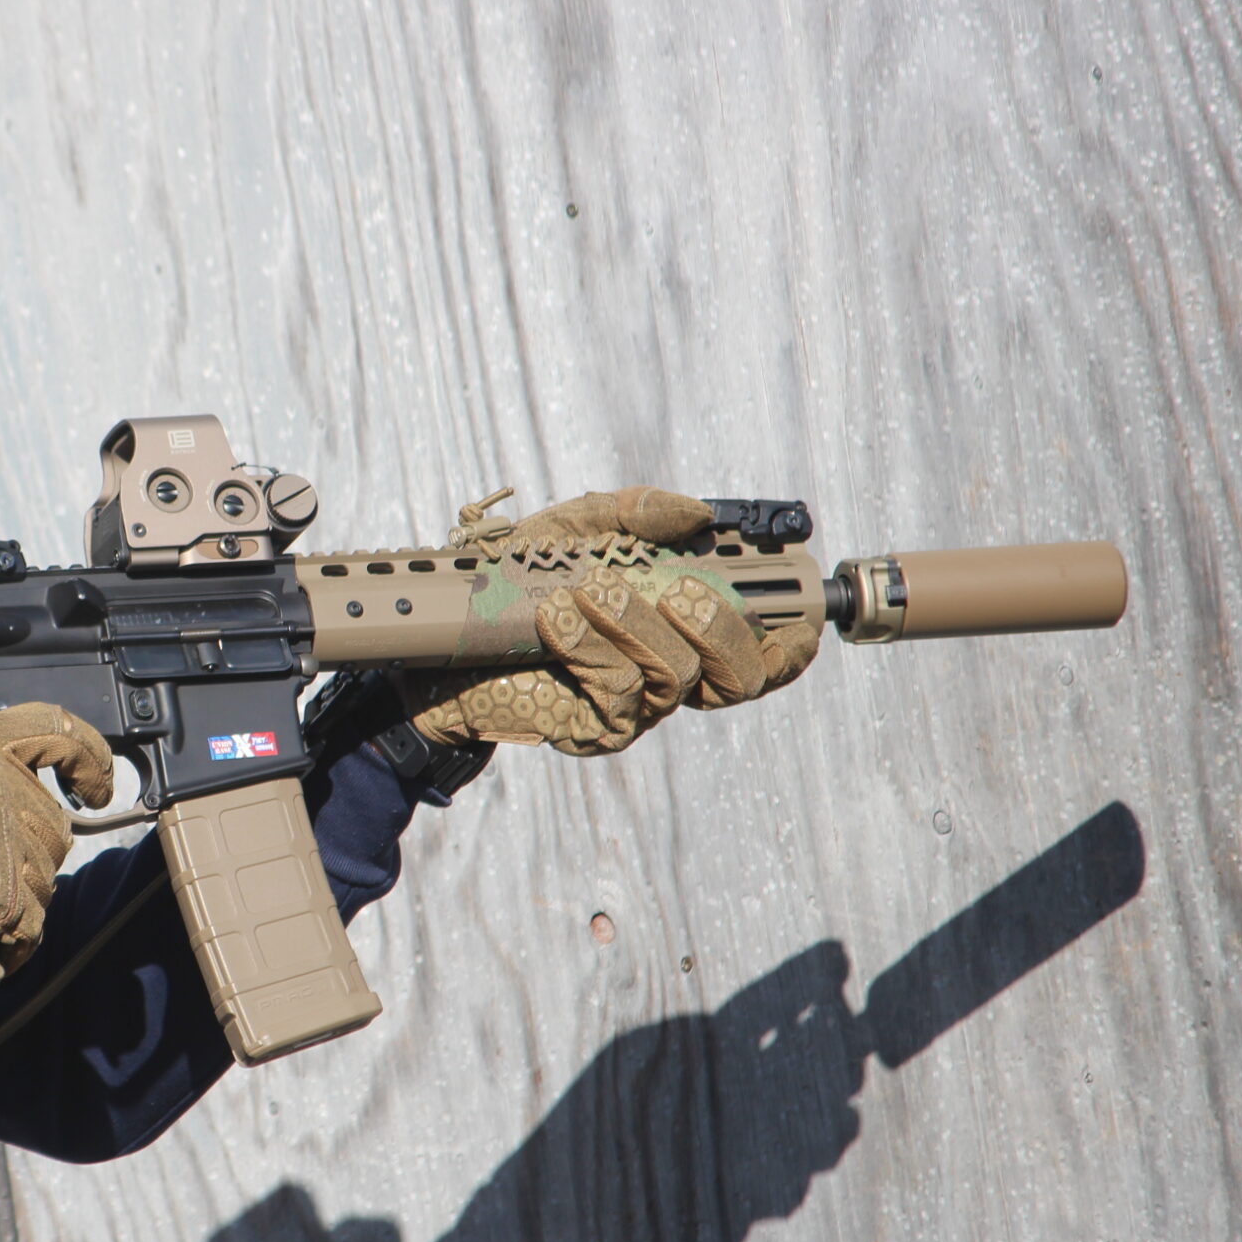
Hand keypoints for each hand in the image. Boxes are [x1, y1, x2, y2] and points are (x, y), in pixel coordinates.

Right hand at [0, 704, 114, 977]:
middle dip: (21, 855)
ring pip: (43, 879)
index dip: (89, 759)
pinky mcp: (7, 897)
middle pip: (50, 823)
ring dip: (8, 901)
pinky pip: (29, 928)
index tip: (96, 785)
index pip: (57, 731)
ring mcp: (5, 840)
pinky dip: (2, 944)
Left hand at [404, 486, 821, 755]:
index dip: (794, 640)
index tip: (803, 612)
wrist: (437, 639)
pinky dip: (590, 643)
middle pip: (743, 674)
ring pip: (680, 675)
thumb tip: (697, 512)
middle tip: (680, 586)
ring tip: (585, 590)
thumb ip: (632, 515)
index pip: (763, 653)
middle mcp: (668, 673)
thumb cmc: (506, 586)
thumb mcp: (568, 530)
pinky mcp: (591, 729)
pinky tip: (554, 619)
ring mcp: (634, 708)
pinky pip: (620, 687)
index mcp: (679, 629)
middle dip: (723, 621)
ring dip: (638, 619)